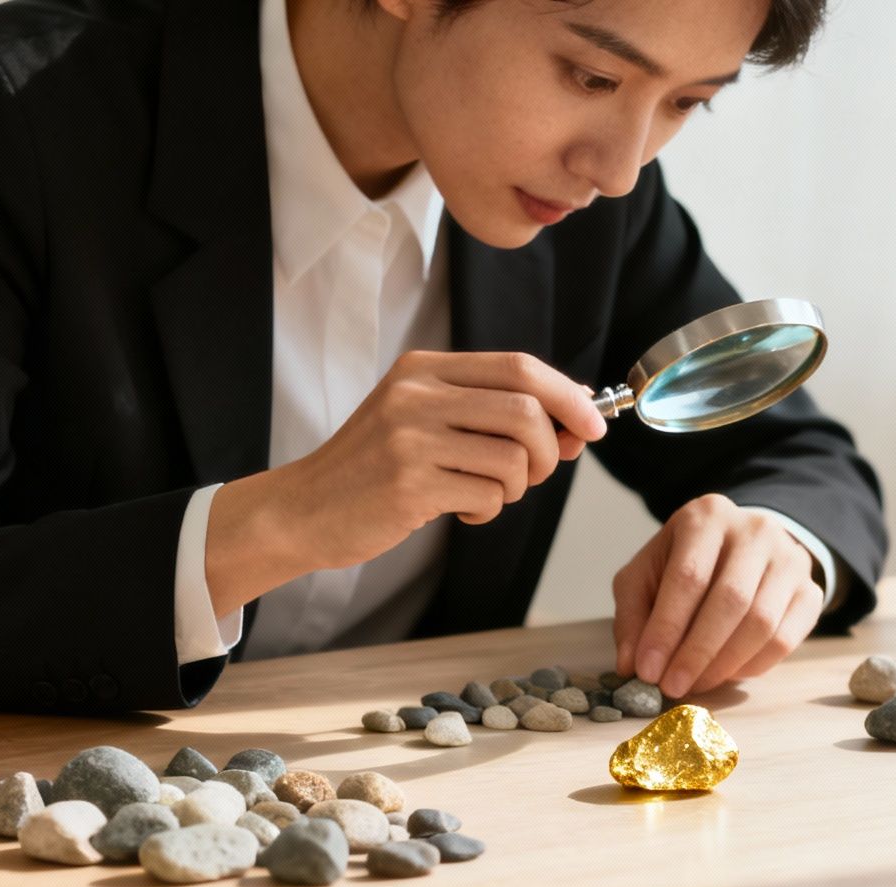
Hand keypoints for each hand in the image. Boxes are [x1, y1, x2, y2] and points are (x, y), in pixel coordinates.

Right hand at [277, 350, 606, 568]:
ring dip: (517, 487)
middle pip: (527, 409)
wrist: (302, 510)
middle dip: (551, 450)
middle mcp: (416, 395)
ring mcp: (410, 439)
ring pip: (514, 457)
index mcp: (424, 369)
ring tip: (485, 493)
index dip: (569, 396)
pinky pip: (487, 495)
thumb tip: (577, 419)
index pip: (520, 367)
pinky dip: (488, 509)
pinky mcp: (408, 485)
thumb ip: (492, 413)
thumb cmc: (373, 469)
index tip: (593, 426)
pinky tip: (458, 509)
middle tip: (534, 474)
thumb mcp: (424, 421)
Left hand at [612, 494, 823, 698]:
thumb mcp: (645, 575)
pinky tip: (726, 674)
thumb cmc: (684, 562)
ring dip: (724, 665)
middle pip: (731, 600)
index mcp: (707, 517)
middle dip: (697, 652)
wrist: (739, 547)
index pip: (688, 577)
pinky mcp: (811, 590)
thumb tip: (631, 664)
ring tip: (695, 684)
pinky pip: (786, 639)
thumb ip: (633, 615)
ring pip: (762, 623)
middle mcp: (755, 530)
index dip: (666, 629)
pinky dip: (753, 666)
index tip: (647, 670)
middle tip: (672, 687)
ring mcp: (790, 558)